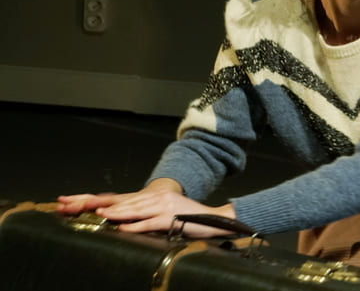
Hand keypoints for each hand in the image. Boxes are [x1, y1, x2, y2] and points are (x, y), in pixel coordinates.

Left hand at [57, 179, 237, 237]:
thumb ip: (146, 216)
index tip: (80, 202)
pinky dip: (135, 225)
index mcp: (153, 197)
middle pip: (124, 201)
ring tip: (101, 215)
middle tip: (82, 206)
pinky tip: (123, 227)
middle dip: (101, 205)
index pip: (123, 198)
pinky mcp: (170, 217)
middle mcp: (156, 198)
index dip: (100, 200)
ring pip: (134, 209)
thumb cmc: (188, 218)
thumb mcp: (165, 214)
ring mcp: (163, 206)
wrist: (213, 219)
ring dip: (116, 213)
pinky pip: (149, 222)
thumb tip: (124, 223)